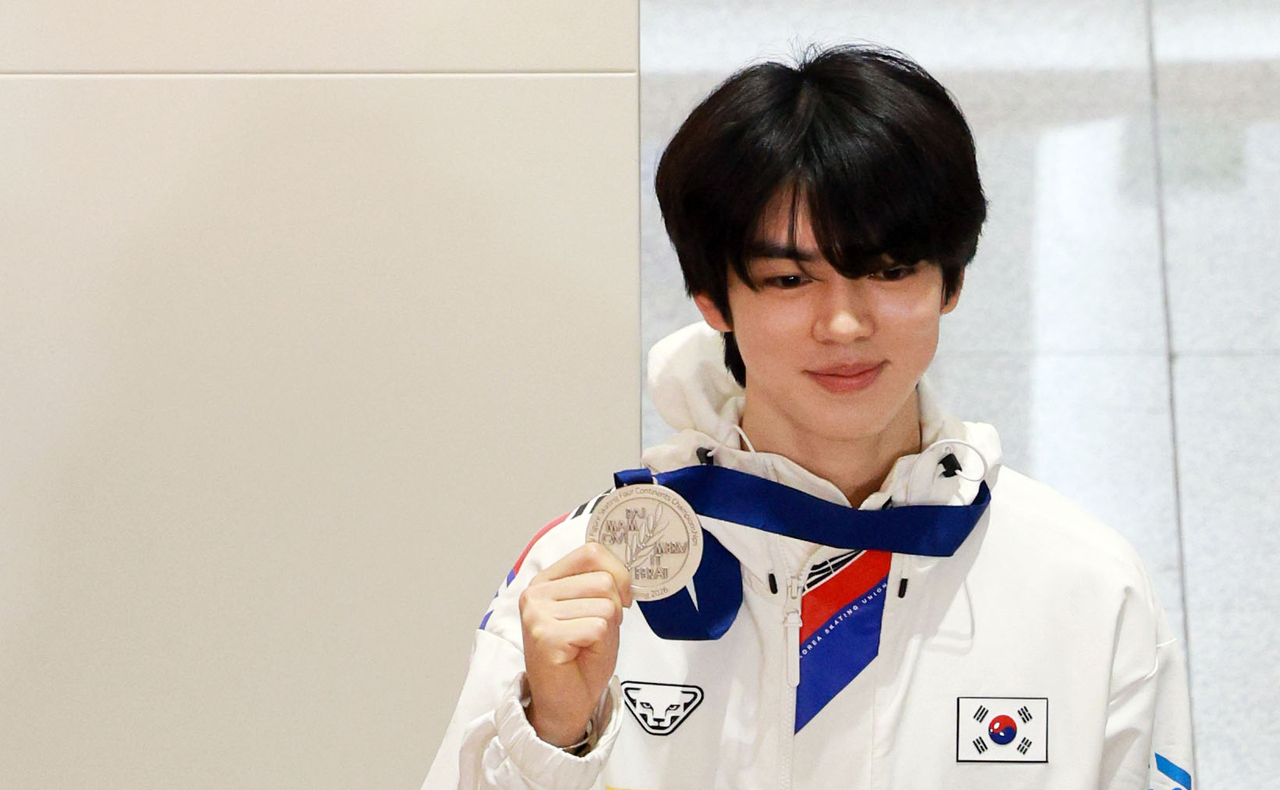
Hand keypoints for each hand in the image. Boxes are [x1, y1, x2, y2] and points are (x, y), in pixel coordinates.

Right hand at [519, 542, 632, 745]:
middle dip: (614, 609)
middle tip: (594, 634)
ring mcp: (537, 613)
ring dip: (606, 630)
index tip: (622, 598)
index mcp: (547, 580)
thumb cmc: (580, 658)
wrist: (564, 703)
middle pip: (604, 580)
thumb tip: (623, 570)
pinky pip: (598, 627)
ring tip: (586, 645)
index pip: (592, 552)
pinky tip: (580, 655)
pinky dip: (600, 645)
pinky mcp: (545, 635)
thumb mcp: (596, 610)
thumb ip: (603, 583)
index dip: (618, 573)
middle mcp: (536, 592)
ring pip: (604, 605)